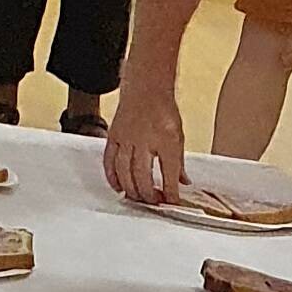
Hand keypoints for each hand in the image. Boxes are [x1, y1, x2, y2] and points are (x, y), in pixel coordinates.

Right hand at [105, 77, 186, 205]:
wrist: (146, 89)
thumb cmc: (163, 111)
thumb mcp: (178, 136)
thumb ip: (179, 162)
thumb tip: (182, 183)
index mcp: (167, 139)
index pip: (169, 173)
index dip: (170, 192)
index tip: (172, 202)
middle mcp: (145, 139)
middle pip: (142, 175)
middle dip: (148, 194)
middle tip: (154, 202)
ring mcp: (127, 138)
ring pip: (124, 171)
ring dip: (131, 189)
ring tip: (138, 198)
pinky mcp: (114, 136)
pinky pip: (109, 161)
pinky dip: (113, 177)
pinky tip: (119, 187)